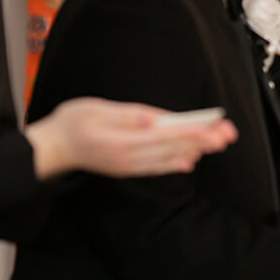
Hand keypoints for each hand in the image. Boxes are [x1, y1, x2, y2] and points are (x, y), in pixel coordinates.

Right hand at [24, 98, 237, 179]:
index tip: (216, 129)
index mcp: (123, 141)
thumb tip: (157, 120)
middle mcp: (129, 159)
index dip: (194, 133)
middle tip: (229, 134)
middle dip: (203, 141)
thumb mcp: (98, 110)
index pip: (167, 136)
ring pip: (168, 158)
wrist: (51, 149)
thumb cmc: (73, 122)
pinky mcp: (127, 169)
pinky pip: (156, 168)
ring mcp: (128, 167)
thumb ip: (130, 116)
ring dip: (195, 150)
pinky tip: (191, 160)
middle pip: (173, 148)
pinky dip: (175, 163)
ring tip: (219, 142)